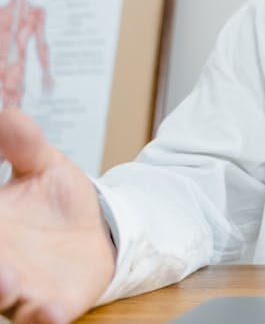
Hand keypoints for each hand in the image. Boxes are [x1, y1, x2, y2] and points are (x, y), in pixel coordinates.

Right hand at [0, 107, 115, 322]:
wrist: (101, 229)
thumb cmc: (59, 200)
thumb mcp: (44, 165)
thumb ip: (22, 144)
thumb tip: (7, 114)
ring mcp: (22, 289)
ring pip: (4, 297)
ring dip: (3, 291)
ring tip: (7, 284)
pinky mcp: (53, 306)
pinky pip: (43, 318)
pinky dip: (43, 317)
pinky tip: (50, 313)